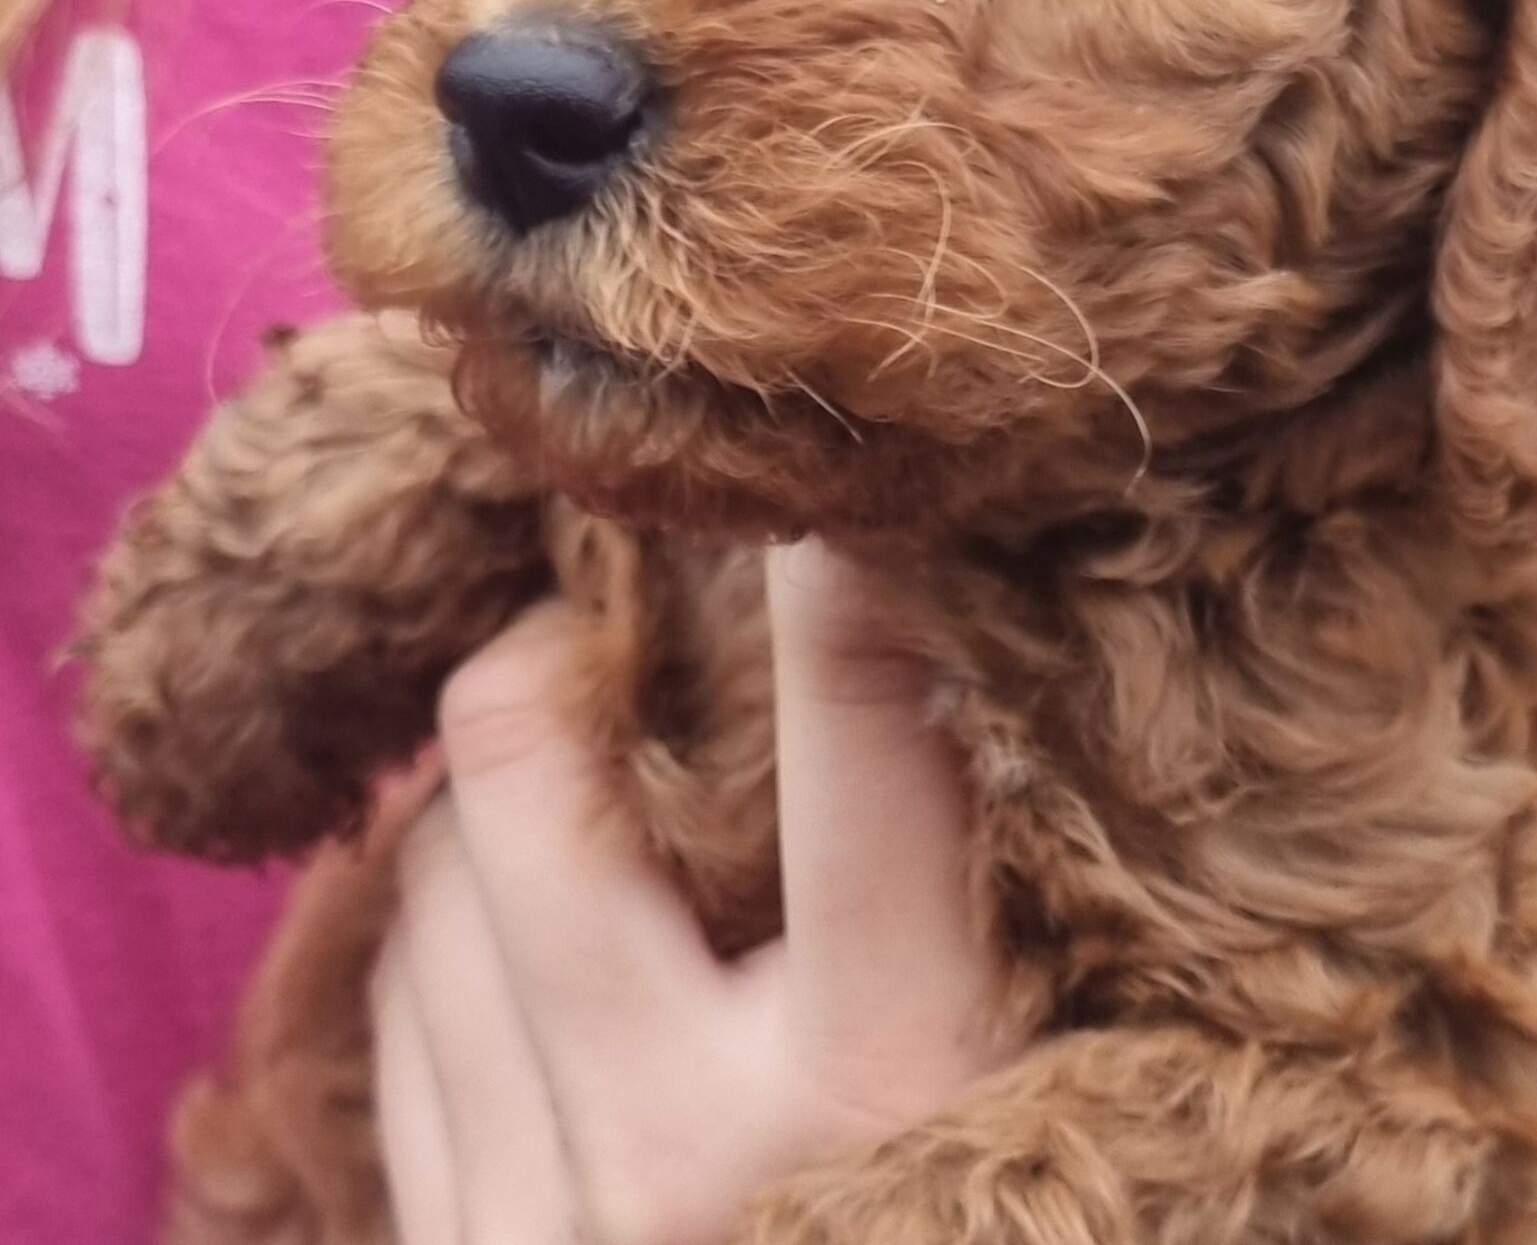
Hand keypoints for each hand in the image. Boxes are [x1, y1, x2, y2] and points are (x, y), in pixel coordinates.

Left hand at [372, 540, 1011, 1244]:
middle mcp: (685, 1139)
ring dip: (485, 807)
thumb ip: (970, 890)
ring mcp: (538, 1216)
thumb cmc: (962, 1216)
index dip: (847, 582)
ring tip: (574, 795)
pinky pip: (389, 1020)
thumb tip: (948, 653)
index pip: (863, 750)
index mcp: (886, 1076)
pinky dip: (440, 938)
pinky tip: (518, 940)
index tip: (836, 479)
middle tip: (600, 627)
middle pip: (523, 766)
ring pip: (429, 884)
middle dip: (549, 658)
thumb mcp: (1032, 1068)